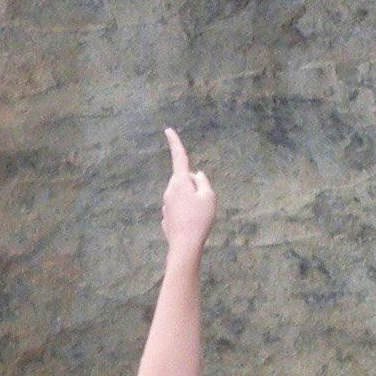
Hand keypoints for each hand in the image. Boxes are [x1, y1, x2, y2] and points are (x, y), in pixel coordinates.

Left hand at [159, 126, 216, 253]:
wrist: (185, 245)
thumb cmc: (199, 219)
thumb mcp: (209, 197)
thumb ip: (203, 182)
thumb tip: (196, 176)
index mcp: (180, 182)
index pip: (179, 157)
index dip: (175, 142)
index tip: (168, 130)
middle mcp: (169, 190)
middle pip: (185, 180)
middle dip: (195, 186)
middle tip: (204, 202)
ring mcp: (166, 204)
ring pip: (183, 195)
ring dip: (192, 201)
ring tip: (199, 217)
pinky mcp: (166, 217)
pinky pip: (181, 210)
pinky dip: (188, 214)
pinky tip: (192, 225)